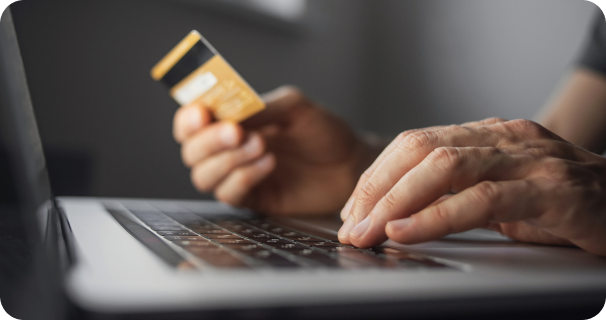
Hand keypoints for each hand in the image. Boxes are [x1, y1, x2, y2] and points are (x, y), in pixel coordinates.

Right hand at [173, 86, 377, 215]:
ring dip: (227, 160)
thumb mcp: (293, 106)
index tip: (202, 114)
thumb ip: (258, 107)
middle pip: (191, 150)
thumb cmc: (323, 131)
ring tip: (261, 146)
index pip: (191, 122)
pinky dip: (243, 178)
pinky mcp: (253, 199)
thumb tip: (227, 112)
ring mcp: (238, 175)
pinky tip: (268, 164)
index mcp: (233, 121)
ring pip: (203, 175)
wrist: (350, 163)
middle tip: (236, 131)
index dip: (188, 119)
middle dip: (209, 140)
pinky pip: (228, 194)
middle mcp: (229, 149)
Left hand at [338, 118, 605, 255]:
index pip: (415, 143)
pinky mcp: (551, 189)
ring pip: (444, 167)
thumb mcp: (499, 192)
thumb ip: (455, 195)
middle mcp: (504, 138)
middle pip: (420, 149)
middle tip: (351, 225)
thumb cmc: (559, 201)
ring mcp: (528, 159)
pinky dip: (436, 217)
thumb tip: (397, 215)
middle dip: (377, 188)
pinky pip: (480, 199)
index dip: (377, 176)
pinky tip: (405, 232)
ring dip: (395, 202)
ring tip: (368, 231)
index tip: (352, 209)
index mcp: (486, 135)